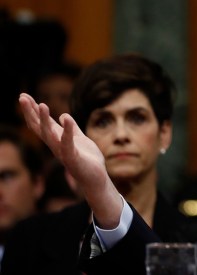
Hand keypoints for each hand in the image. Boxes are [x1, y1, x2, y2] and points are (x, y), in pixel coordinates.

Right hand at [18, 93, 122, 227]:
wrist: (96, 178)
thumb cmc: (87, 159)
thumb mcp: (78, 139)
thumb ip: (71, 129)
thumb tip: (63, 115)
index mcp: (57, 139)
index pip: (41, 123)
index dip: (33, 110)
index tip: (23, 96)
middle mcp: (56, 145)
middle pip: (39, 127)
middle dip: (31, 112)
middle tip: (22, 97)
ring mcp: (63, 151)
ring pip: (50, 134)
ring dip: (45, 120)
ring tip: (42, 104)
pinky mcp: (73, 158)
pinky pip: (68, 143)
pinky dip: (67, 131)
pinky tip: (66, 118)